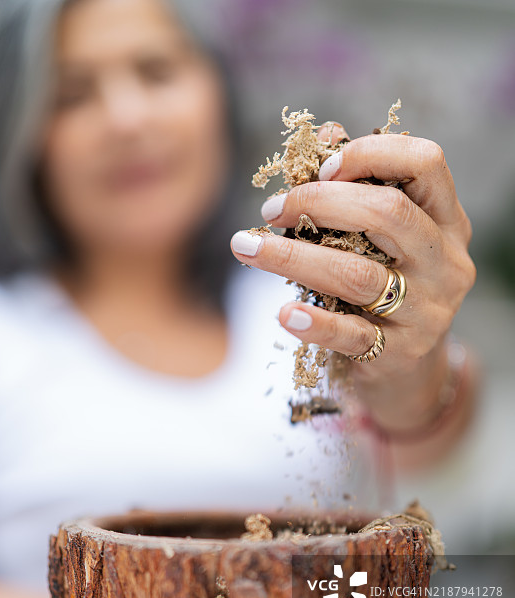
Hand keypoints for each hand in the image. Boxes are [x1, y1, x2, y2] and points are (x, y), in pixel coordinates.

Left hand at [230, 124, 475, 436]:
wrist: (407, 370)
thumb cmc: (388, 286)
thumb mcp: (383, 239)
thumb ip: (359, 187)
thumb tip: (326, 132)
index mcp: (446, 221)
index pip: (426, 163)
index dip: (372, 153)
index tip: (322, 168)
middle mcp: (446, 263)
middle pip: (388, 214)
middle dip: (318, 203)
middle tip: (270, 210)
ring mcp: (427, 311)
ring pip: (358, 275)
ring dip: (293, 258)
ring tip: (246, 247)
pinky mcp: (399, 352)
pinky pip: (352, 335)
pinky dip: (314, 322)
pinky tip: (284, 314)